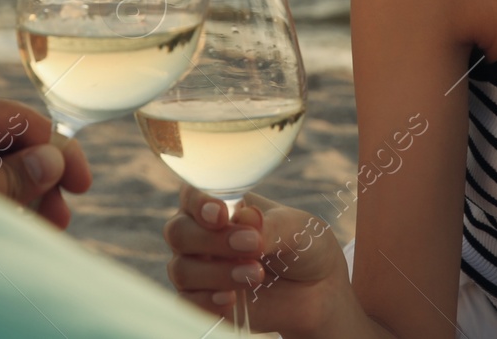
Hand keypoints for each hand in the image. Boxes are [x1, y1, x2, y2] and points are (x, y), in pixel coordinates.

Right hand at [164, 184, 349, 335]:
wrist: (318, 289)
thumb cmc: (303, 245)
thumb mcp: (296, 228)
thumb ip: (270, 225)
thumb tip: (245, 219)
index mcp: (220, 204)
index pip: (191, 195)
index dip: (198, 203)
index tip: (221, 215)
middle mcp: (201, 233)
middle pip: (178, 232)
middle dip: (212, 240)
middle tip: (252, 245)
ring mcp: (199, 267)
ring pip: (182, 269)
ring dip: (217, 272)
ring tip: (257, 274)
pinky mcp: (204, 300)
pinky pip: (188, 302)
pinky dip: (207, 300)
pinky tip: (232, 298)